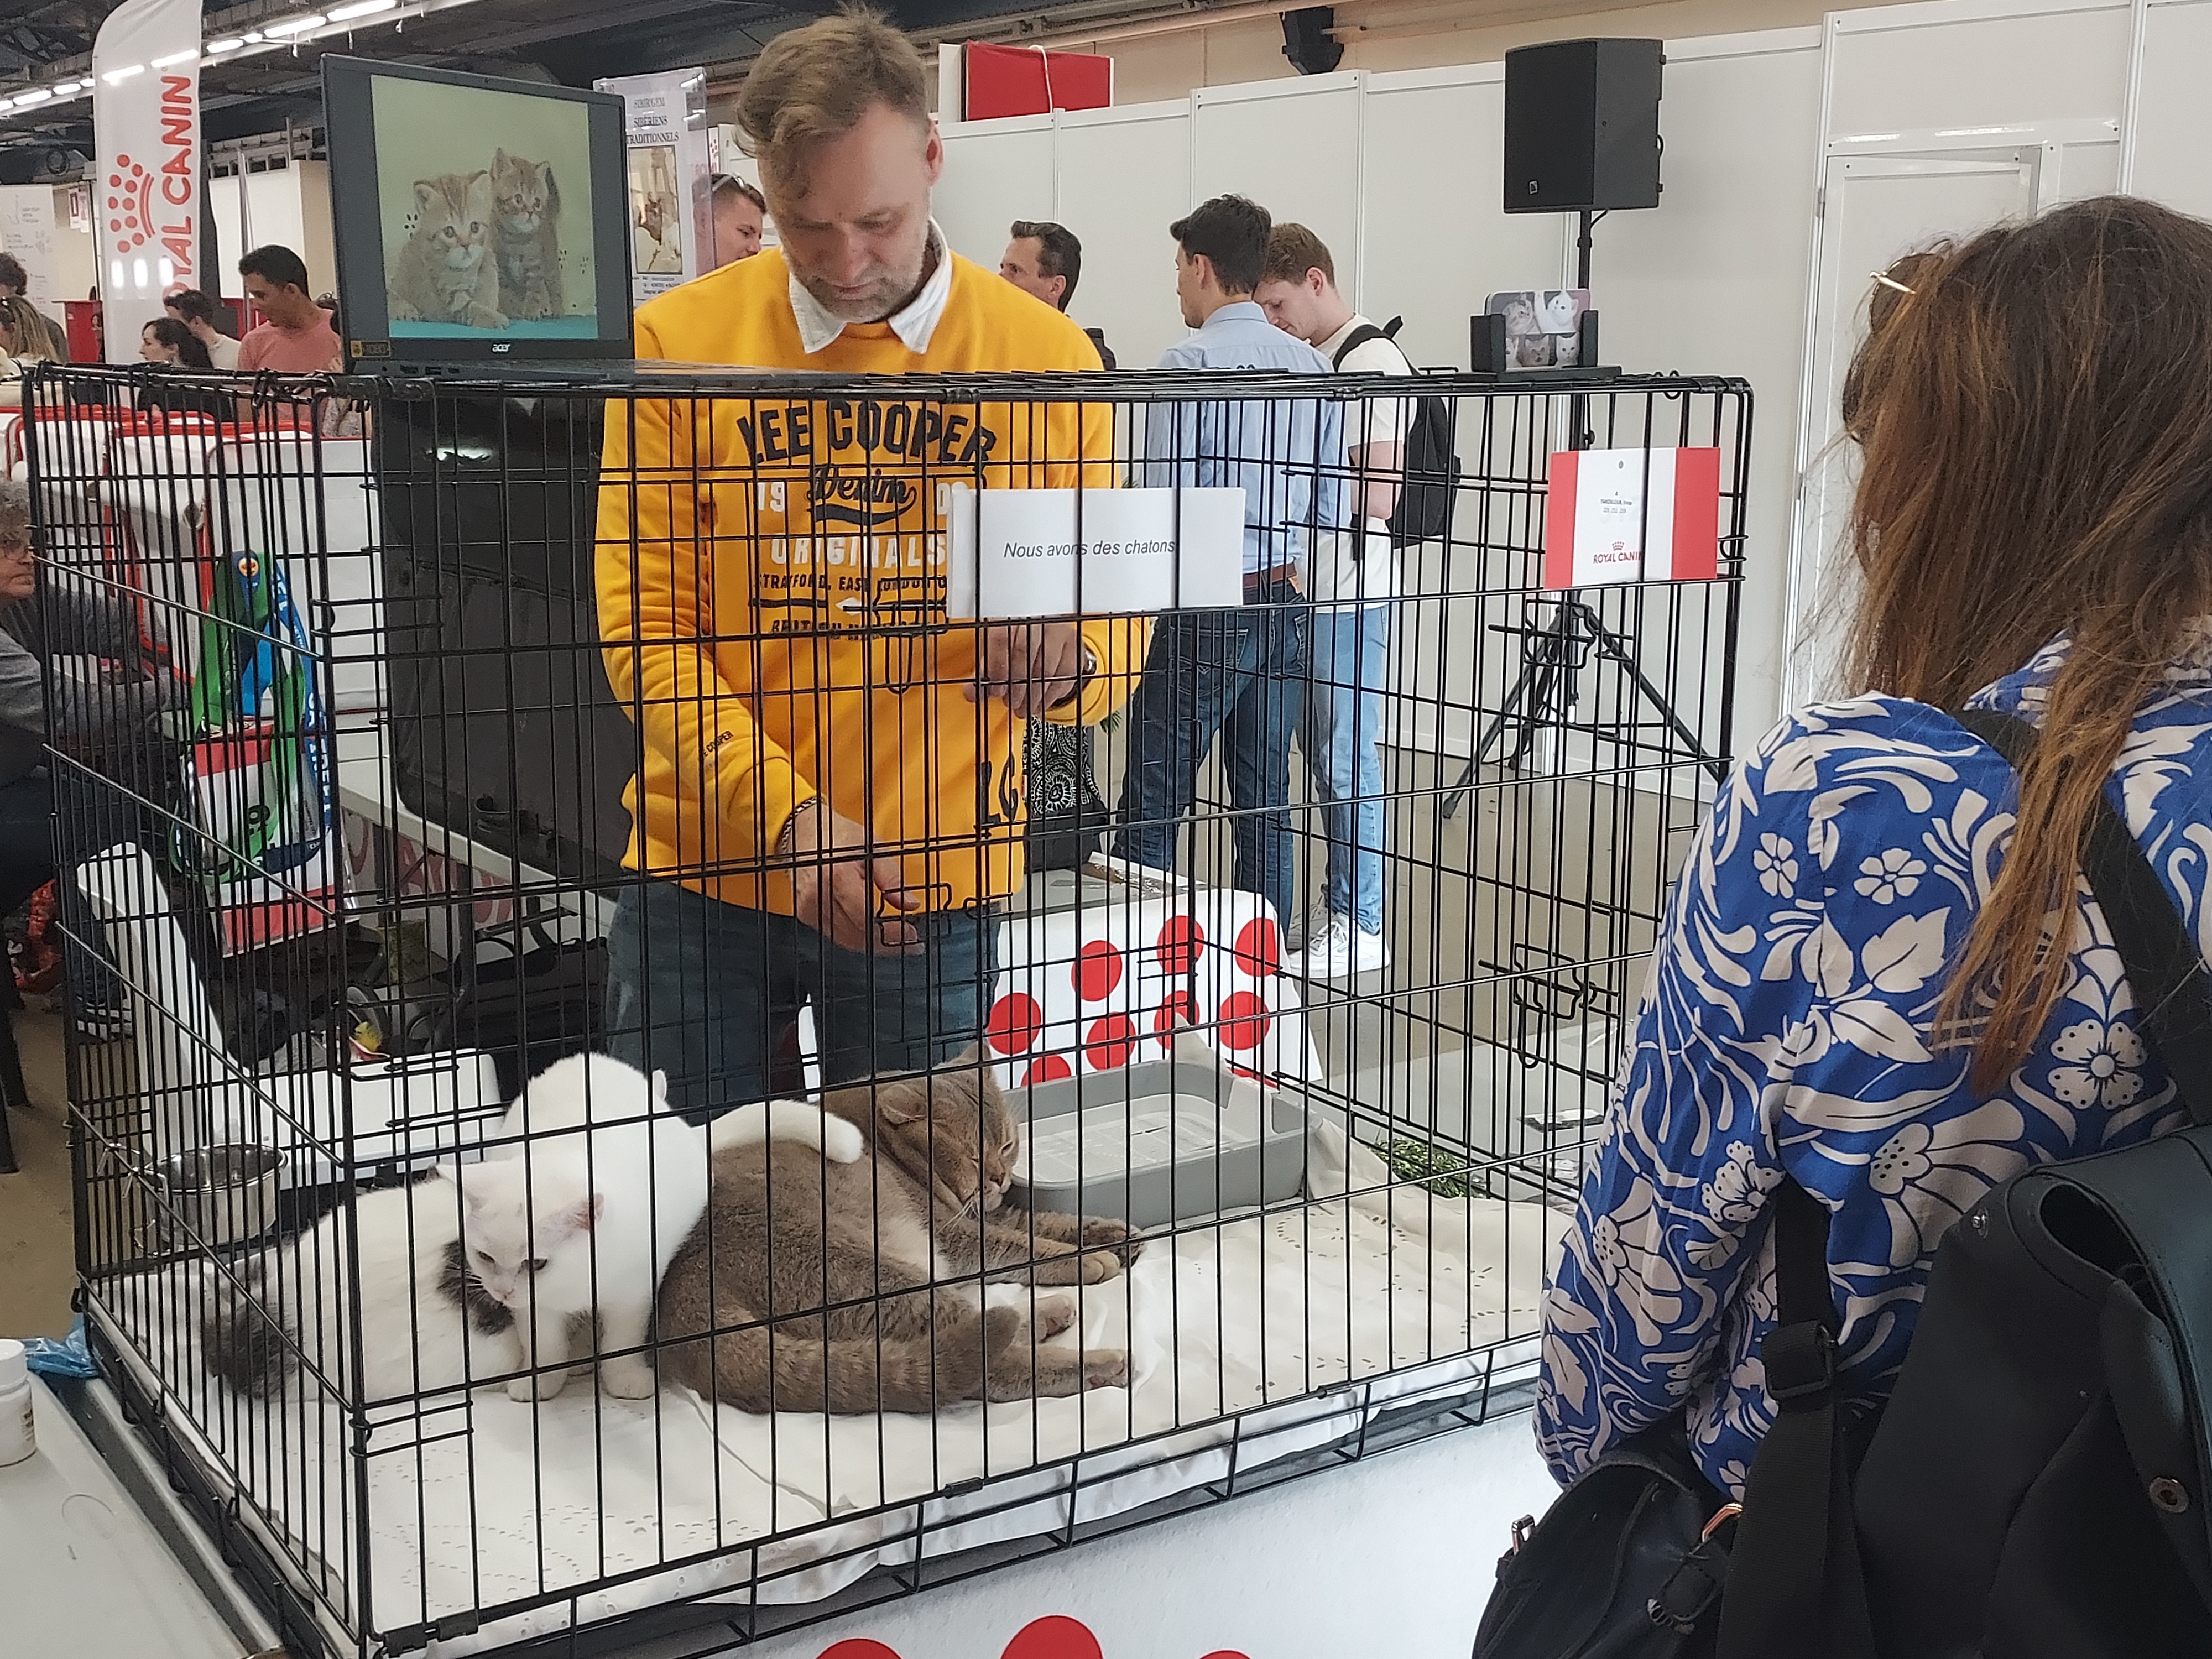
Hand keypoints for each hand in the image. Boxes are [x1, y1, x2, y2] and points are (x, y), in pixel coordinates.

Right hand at [785, 798, 922, 953]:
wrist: (803, 830)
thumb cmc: (838, 835)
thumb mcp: (873, 848)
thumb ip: (892, 878)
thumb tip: (910, 904)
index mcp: (837, 876)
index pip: (866, 919)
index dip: (890, 933)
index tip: (911, 936)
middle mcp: (819, 895)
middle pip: (857, 935)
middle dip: (886, 942)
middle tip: (908, 940)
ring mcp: (809, 907)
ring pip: (846, 940)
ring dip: (872, 943)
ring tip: (893, 938)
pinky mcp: (805, 913)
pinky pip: (834, 934)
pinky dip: (855, 936)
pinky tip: (870, 931)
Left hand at [967, 622, 1085, 718]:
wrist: (1051, 634)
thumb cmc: (1020, 644)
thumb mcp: (998, 653)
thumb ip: (985, 673)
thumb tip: (971, 693)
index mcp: (1011, 617)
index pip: (1000, 640)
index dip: (996, 669)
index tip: (994, 691)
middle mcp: (1036, 620)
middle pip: (1023, 654)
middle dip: (1015, 686)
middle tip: (1010, 703)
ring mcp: (1058, 632)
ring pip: (1045, 668)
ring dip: (1033, 696)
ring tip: (1024, 709)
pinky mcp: (1074, 647)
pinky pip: (1064, 676)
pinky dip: (1051, 695)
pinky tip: (1040, 704)